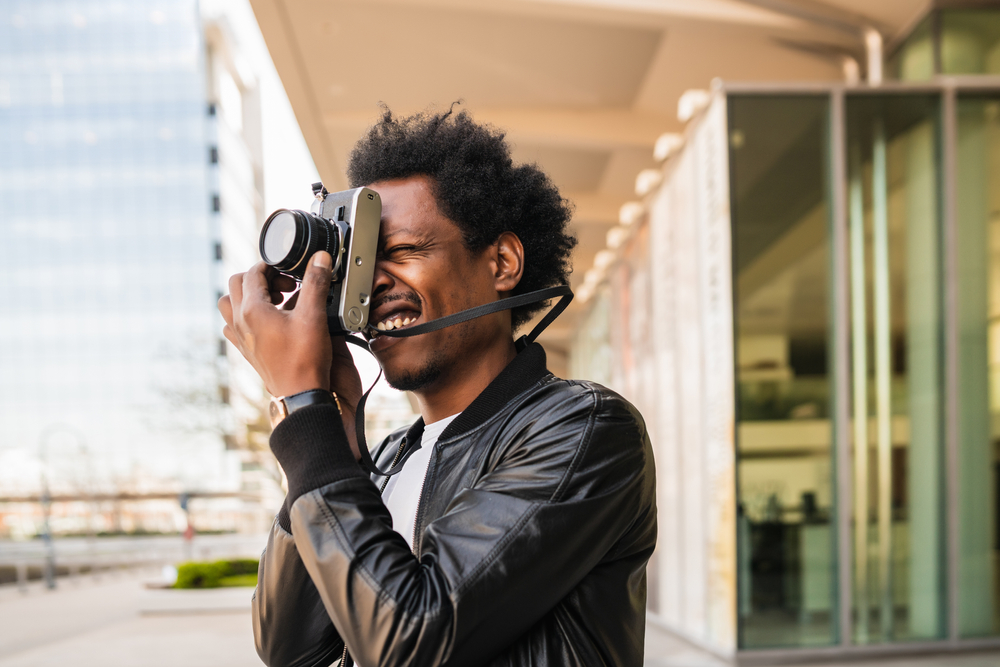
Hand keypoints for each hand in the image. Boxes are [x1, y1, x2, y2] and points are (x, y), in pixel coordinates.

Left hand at [218, 253, 362, 459]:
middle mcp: (240, 322)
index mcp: (252, 310)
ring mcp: (241, 338)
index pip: (253, 272)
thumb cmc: (305, 359)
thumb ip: (315, 282)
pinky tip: (268, 321)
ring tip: (273, 300)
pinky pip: (233, 325)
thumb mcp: (314, 315)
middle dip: (261, 278)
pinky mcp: (246, 351)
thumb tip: (319, 259)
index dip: (273, 266)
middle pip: (236, 284)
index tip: (291, 271)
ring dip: (248, 295)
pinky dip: (245, 316)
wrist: (301, 394)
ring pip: (229, 304)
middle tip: (285, 285)